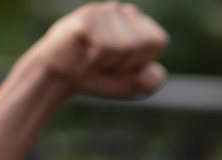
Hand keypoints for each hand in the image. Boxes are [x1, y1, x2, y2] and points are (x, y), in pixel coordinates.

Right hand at [26, 2, 167, 98]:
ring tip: (96, 57)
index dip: (142, 60)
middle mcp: (125, 11)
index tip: (125, 64)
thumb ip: (151, 82)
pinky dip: (98, 59)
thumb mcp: (132, 86)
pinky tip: (87, 53)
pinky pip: (107, 46)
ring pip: (126, 45)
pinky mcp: (89, 15)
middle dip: (127, 62)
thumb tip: (153, 70)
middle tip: (108, 62)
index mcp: (141, 24)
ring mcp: (106, 10)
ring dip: (111, 62)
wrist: (63, 76)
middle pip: (144, 42)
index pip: (159, 40)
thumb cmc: (100, 78)